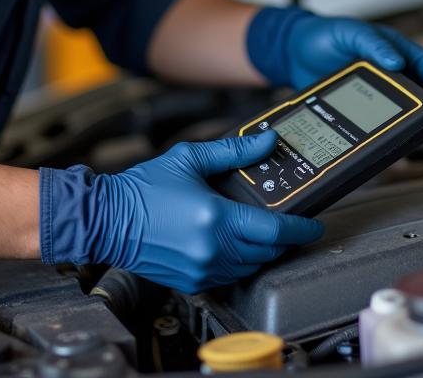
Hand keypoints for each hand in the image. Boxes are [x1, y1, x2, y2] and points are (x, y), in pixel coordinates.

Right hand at [39, 131, 323, 291]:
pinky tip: (234, 244)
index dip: (300, 228)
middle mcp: (211, 249)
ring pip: (250, 266)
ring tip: (262, 232)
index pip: (274, 230)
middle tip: (289, 223)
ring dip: (261, 251)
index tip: (314, 226)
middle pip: (266, 251)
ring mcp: (201, 270)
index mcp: (215, 218)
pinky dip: (239, 262)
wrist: (108, 218)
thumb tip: (266, 141)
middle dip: (283, 239)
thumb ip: (234, 151)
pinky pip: (228, 276)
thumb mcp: (191, 158)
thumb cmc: (144, 188)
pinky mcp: (190, 281)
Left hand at [246, 7, 422, 138]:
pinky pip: (388, 116)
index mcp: (395, 47)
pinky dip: (397, 128)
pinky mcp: (366, 103)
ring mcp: (381, 86)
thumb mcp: (348, 33)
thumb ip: (372, 44)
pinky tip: (397, 140)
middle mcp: (394, 67)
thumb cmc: (322, 35)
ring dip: (422, 121)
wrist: (293, 53)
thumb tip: (398, 61)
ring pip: (411, 105)